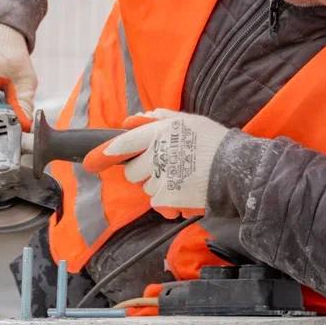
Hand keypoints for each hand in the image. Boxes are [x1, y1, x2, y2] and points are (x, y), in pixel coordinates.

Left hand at [83, 110, 228, 211]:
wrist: (237, 167)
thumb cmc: (214, 142)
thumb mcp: (188, 121)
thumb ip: (158, 119)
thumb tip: (132, 120)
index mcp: (159, 132)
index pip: (123, 143)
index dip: (103, 154)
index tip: (89, 162)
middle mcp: (156, 154)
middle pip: (132, 171)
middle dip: (142, 172)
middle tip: (164, 169)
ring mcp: (161, 178)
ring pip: (146, 189)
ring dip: (159, 187)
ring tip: (183, 180)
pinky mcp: (168, 198)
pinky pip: (159, 205)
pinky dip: (170, 204)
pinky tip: (186, 195)